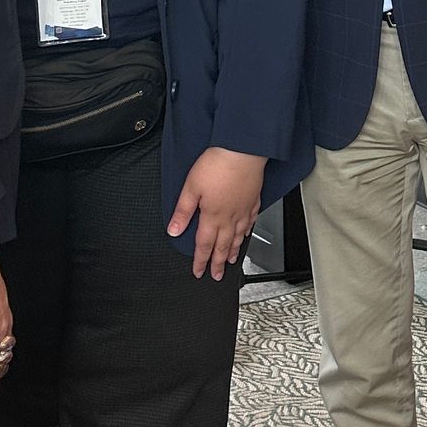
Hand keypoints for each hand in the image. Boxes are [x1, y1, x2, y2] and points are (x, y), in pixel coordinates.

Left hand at [168, 146, 266, 280]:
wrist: (243, 151)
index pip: (204, 244)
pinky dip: (248, 232)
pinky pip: (251, 221)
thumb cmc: (217, 165)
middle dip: (218, 263)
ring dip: (233, 250)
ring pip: (238, 236)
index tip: (198, 271)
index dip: (200, 260)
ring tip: (231, 261)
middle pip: (222, 245)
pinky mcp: (253, 199)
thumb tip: (174, 230)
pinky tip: (247, 233)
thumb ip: (183, 211)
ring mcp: (243, 209)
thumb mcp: (191, 187)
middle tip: (216, 275)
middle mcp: (229, 217)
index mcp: (212, 215)